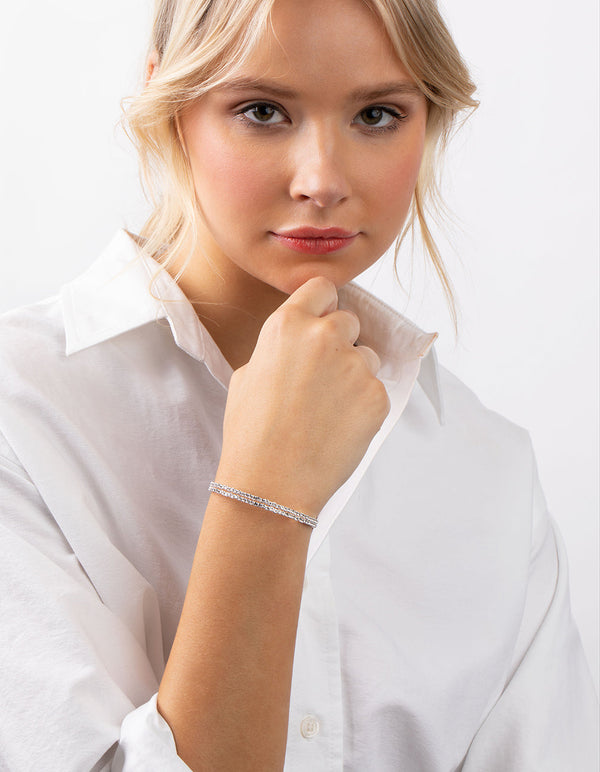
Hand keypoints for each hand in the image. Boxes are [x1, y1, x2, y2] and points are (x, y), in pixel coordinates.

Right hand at [216, 277, 389, 517]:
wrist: (272, 483)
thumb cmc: (252, 433)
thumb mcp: (247, 375)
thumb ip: (279, 347)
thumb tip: (298, 342)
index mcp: (288, 325)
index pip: (322, 288)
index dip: (323, 305)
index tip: (321, 320)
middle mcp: (325, 336)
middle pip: (349, 321)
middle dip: (340, 342)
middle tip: (322, 377)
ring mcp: (355, 366)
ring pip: (367, 356)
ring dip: (354, 374)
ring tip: (328, 409)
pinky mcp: (377, 395)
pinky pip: (375, 389)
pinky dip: (362, 405)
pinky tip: (338, 427)